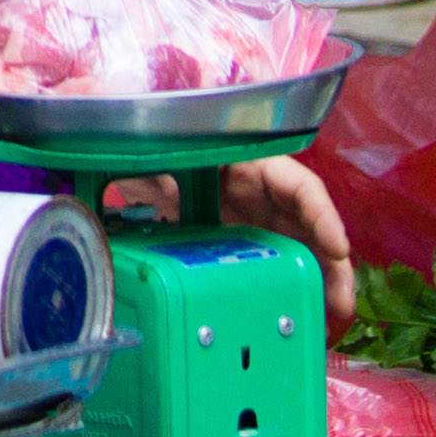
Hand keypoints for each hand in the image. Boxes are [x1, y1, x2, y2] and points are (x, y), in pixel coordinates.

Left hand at [99, 157, 357, 337]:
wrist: (126, 164)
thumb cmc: (144, 145)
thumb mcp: (141, 145)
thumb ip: (130, 134)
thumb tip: (96, 106)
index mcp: (247, 163)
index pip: (297, 185)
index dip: (322, 216)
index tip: (338, 249)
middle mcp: (259, 194)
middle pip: (309, 228)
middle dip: (332, 268)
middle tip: (339, 308)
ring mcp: (254, 223)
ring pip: (298, 254)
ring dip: (316, 290)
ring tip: (323, 330)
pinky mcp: (243, 248)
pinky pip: (273, 272)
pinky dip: (285, 298)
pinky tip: (289, 328)